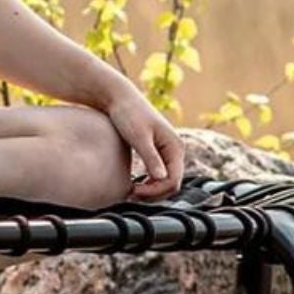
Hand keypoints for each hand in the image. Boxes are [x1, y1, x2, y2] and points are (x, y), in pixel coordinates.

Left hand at [99, 85, 183, 199]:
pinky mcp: (156, 150)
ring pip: (166, 180)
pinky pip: (158, 173)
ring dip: (152, 190)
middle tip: (132, 196)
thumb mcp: (138, 136)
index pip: (174, 180)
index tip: (134, 192)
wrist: (118, 97)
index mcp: (175, 146)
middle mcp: (175, 149)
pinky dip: (149, 182)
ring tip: (132, 192)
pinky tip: (134, 184)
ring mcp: (166, 150)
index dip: (156, 191)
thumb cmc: (128, 113)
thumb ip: (150, 157)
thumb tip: (162, 178)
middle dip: (154, 193)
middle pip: (172, 183)